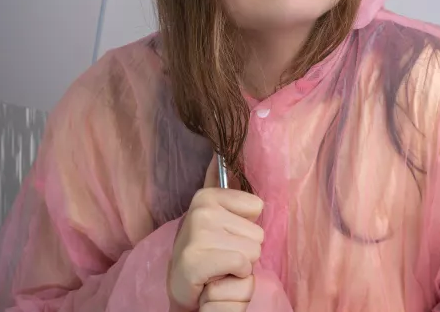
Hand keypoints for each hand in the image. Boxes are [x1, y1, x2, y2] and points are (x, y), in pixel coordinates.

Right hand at [168, 156, 263, 311]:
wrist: (181, 287)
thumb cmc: (205, 250)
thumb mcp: (215, 215)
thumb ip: (224, 188)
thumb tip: (220, 153)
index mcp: (207, 196)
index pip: (257, 207)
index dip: (246, 226)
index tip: (225, 235)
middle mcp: (201, 210)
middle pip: (258, 232)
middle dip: (244, 248)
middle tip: (221, 254)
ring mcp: (197, 234)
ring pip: (253, 250)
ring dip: (241, 264)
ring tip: (219, 264)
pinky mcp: (196, 260)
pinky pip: (242, 265)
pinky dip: (235, 276)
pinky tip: (217, 276)